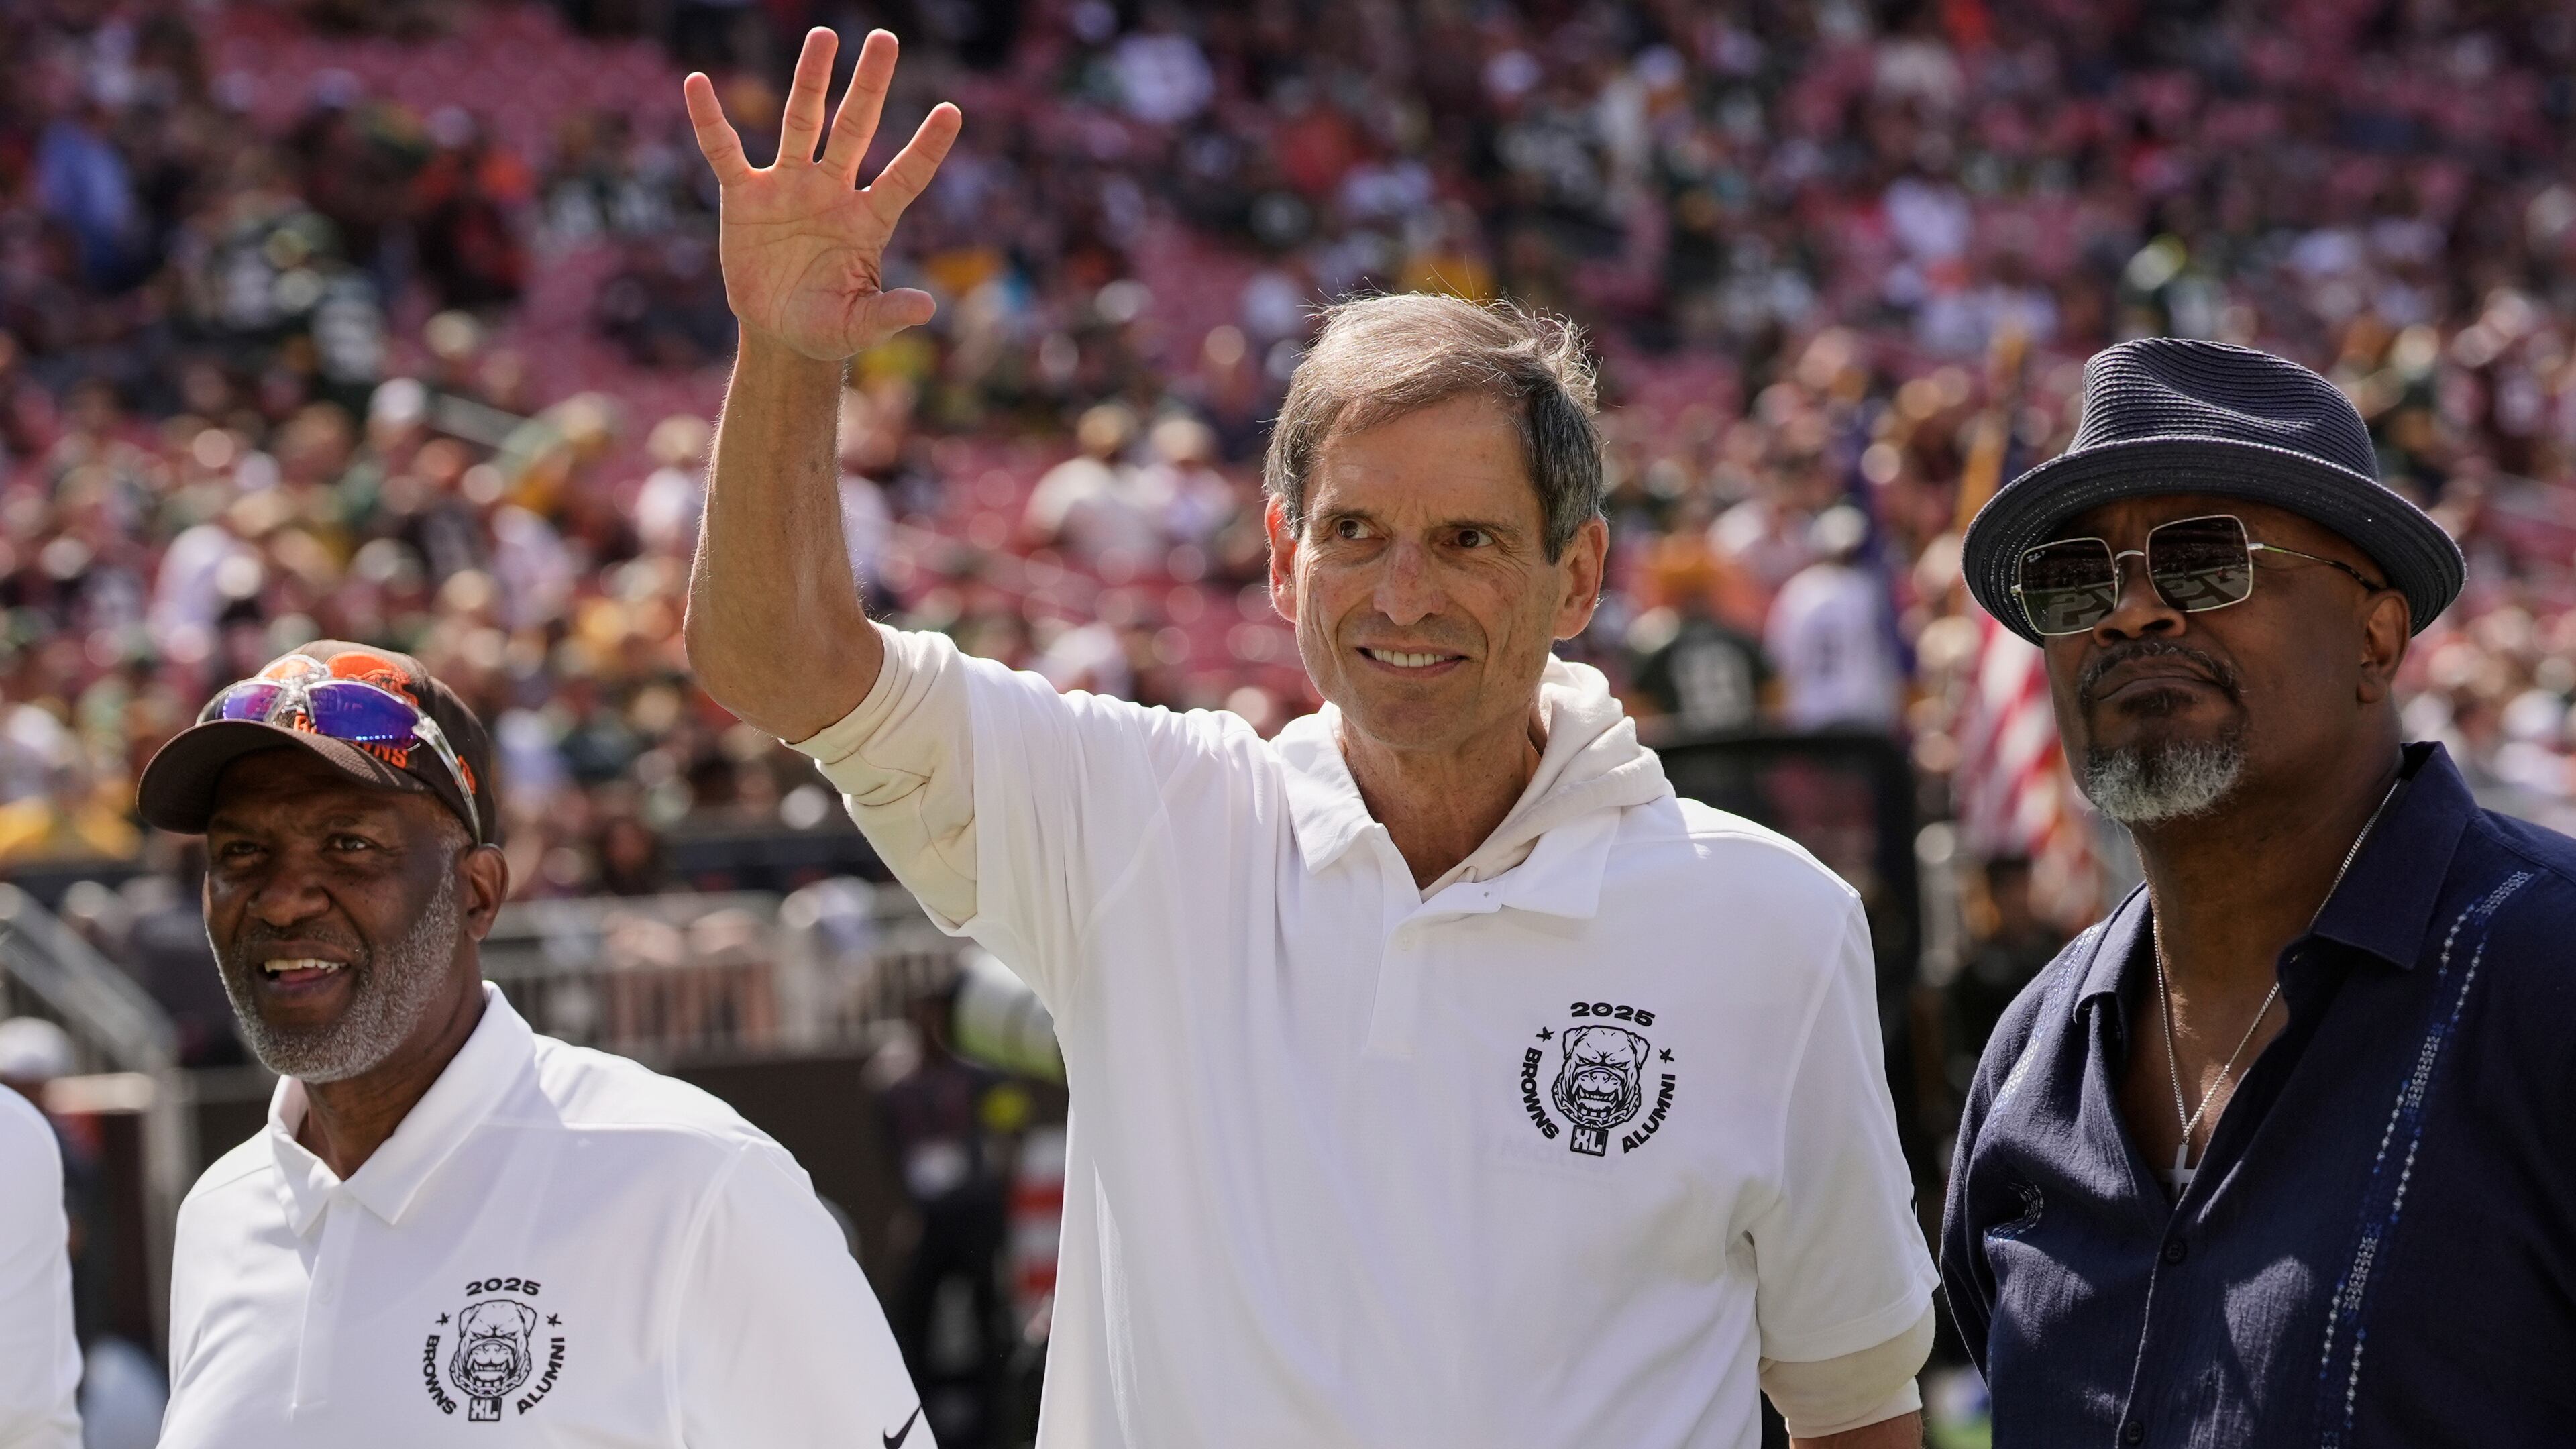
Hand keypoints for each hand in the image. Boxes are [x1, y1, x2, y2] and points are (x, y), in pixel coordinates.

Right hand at [682, 28, 961, 361]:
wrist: (780, 333)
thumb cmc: (827, 326)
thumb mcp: (858, 325)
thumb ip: (889, 314)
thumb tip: (929, 308)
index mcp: (867, 220)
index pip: (904, 176)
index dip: (926, 147)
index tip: (952, 112)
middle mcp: (832, 191)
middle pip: (855, 128)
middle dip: (870, 86)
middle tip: (885, 38)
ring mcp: (789, 187)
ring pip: (801, 123)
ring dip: (811, 80)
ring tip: (824, 36)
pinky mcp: (745, 196)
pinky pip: (724, 152)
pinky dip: (710, 121)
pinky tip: (698, 84)